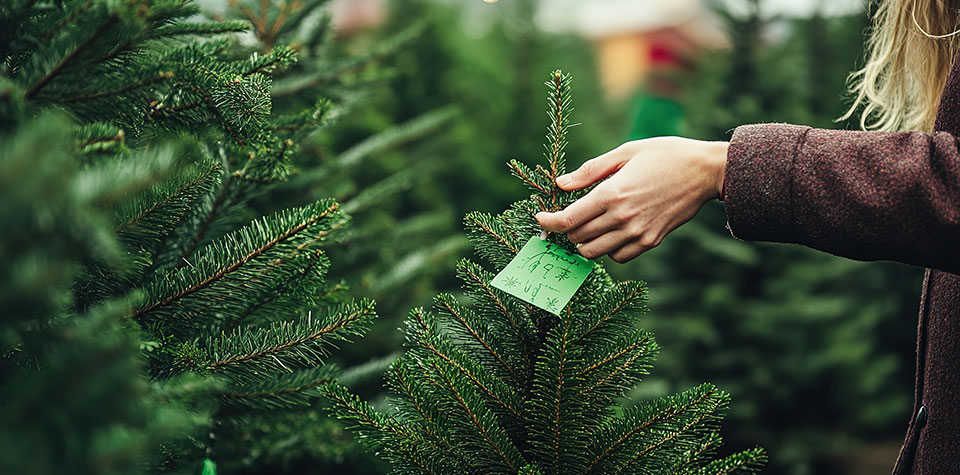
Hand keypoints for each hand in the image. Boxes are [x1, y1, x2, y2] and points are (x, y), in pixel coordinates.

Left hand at [535, 137, 727, 262]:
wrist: (705, 171)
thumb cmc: (665, 154)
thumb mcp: (625, 152)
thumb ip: (590, 170)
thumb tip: (561, 183)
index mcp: (612, 193)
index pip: (568, 219)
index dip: (548, 222)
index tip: (540, 218)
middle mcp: (622, 217)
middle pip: (577, 237)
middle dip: (566, 229)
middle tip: (566, 217)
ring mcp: (637, 233)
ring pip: (594, 252)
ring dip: (584, 242)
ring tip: (586, 227)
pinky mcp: (651, 241)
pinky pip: (618, 257)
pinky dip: (607, 250)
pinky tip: (610, 233)